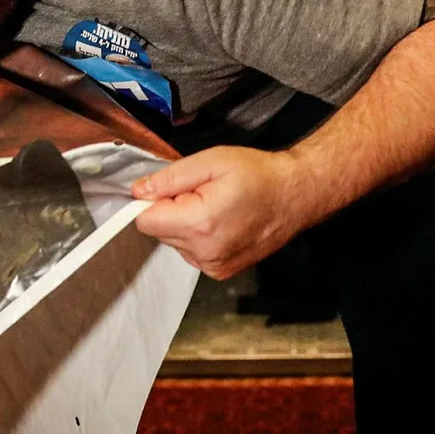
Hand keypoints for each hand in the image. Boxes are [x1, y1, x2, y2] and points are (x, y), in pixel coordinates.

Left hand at [132, 146, 319, 279]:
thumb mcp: (210, 162)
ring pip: (174, 242)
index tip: (172, 189)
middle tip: (201, 194)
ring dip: (185, 224)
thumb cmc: (259, 175)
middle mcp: (205, 252)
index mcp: (199, 224)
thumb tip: (139, 192)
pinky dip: (197, 236)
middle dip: (172, 210)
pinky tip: (220, 222)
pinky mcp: (221, 271)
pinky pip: (190, 251)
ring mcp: (214, 265)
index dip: (153, 201)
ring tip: (214, 206)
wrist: (295, 195)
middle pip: (159, 231)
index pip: (144, 221)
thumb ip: (169, 178)